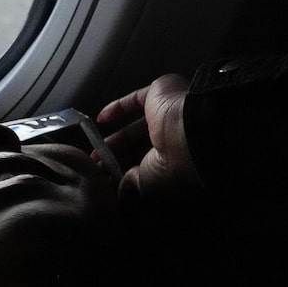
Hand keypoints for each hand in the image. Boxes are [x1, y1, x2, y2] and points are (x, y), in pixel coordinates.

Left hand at [96, 73, 204, 205]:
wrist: (191, 130)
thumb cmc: (175, 164)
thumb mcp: (150, 184)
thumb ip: (132, 185)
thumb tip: (121, 192)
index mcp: (179, 164)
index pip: (149, 169)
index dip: (127, 173)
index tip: (106, 179)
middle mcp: (177, 141)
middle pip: (141, 149)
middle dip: (118, 157)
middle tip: (96, 165)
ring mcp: (170, 117)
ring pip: (137, 127)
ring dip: (116, 138)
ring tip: (95, 149)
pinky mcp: (161, 94)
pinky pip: (136, 100)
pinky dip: (117, 109)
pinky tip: (102, 118)